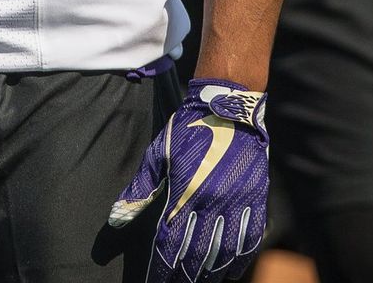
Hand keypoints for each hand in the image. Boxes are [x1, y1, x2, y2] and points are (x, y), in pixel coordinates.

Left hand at [110, 79, 269, 280]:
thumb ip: (140, 189)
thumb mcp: (158, 153)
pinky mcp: (256, 200)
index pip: (170, 243)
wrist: (230, 106)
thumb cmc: (189, 129)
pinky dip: (239, 260)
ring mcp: (238, 203)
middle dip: (183, 276)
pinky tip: (229, 271)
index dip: (162, 268)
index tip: (156, 281)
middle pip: (197, 254)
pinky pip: (250, 239)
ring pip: (224, 252)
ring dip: (210, 273)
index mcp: (186, 193)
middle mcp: (213, 203)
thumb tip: (116, 219)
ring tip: (199, 282)